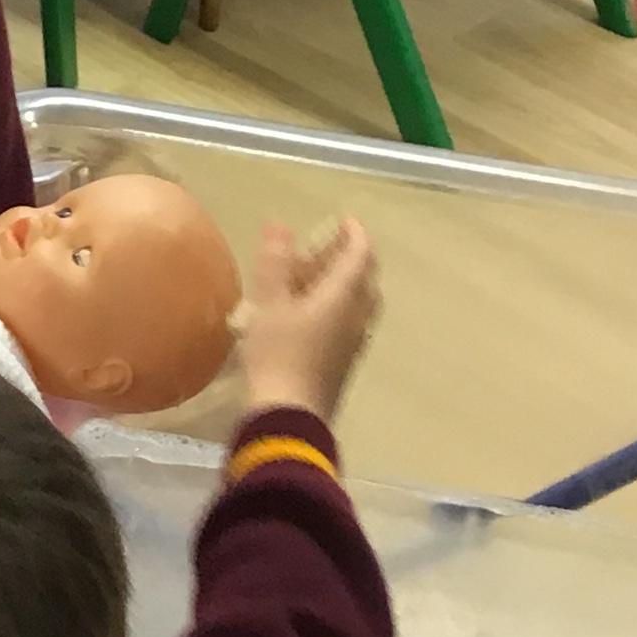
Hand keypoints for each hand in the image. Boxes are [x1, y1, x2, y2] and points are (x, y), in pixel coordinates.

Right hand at [236, 221, 378, 428]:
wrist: (289, 415)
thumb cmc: (278, 354)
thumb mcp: (270, 305)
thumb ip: (276, 263)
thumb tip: (281, 224)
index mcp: (344, 296)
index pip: (361, 255)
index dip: (355, 234)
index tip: (345, 220)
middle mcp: (357, 316)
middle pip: (366, 279)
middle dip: (352, 258)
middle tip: (330, 246)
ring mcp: (353, 342)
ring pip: (360, 303)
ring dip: (346, 284)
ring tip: (318, 277)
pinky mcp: (344, 363)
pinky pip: (350, 323)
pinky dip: (338, 306)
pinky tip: (313, 314)